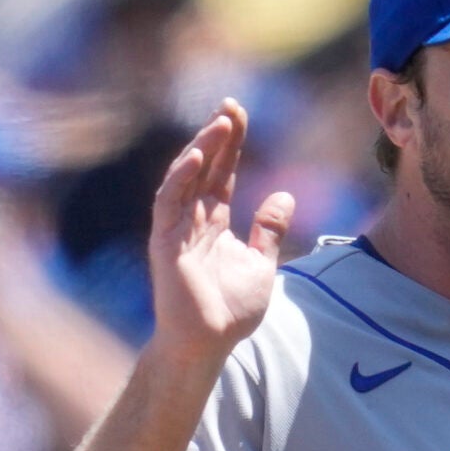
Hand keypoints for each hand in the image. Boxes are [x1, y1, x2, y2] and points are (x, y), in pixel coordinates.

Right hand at [148, 100, 293, 368]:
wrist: (208, 344)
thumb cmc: (229, 310)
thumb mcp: (261, 263)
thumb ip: (269, 230)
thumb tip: (284, 195)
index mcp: (213, 220)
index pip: (223, 172)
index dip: (231, 143)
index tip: (240, 113)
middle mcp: (192, 218)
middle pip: (204, 167)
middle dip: (217, 136)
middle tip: (231, 106)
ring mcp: (176, 229)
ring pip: (185, 178)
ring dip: (200, 149)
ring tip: (220, 123)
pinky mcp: (165, 243)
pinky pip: (169, 203)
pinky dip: (180, 179)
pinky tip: (196, 158)